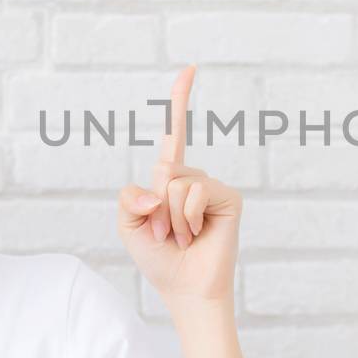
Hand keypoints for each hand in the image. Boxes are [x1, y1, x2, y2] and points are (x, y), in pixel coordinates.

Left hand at [116, 64, 241, 306]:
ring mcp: (213, 187)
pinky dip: (187, 218)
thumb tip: (162, 184)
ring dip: (170, 218)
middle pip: (164, 167)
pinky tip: (197, 236)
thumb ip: (131, 197)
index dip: (180, 99)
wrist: (184, 289)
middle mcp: (193, 177)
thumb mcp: (128, 224)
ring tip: (182, 237)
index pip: (176, 133)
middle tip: (165, 233)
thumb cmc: (159, 259)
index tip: (190, 67)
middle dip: (155, 207)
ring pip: (177, 183)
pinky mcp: (229, 199)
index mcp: (170, 178)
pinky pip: (196, 193)